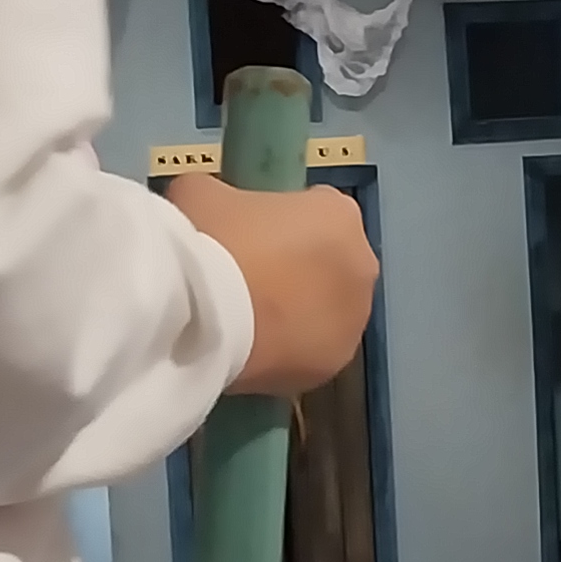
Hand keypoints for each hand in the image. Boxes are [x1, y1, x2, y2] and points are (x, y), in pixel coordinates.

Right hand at [170, 177, 375, 396]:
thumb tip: (219, 216)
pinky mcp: (331, 367)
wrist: (199, 315)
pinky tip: (251, 348)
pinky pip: (310, 351)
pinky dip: (288, 350)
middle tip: (250, 279)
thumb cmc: (207, 239)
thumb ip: (226, 199)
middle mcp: (361, 266)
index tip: (251, 234)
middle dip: (299, 269)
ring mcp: (351, 322)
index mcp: (339, 215)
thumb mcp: (204, 193)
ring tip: (248, 320)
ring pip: (326, 311)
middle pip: (330, 263)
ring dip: (299, 312)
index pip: (318, 210)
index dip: (283, 222)